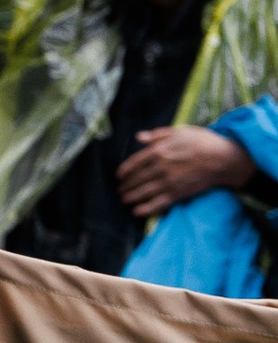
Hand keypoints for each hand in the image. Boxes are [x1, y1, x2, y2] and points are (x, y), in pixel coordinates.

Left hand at [117, 124, 252, 216]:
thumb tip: (139, 137)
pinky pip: (157, 204)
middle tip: (120, 189)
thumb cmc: (202, 142)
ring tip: (124, 199)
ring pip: (143, 192)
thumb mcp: (179, 131)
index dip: (124, 170)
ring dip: (131, 197)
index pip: (134, 162)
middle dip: (126, 185)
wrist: (222, 158)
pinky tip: (136, 211)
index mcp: (159, 150)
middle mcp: (160, 167)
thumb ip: (157, 135)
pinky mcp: (178, 193)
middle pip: (136, 178)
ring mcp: (168, 182)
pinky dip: (145, 209)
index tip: (119, 176)